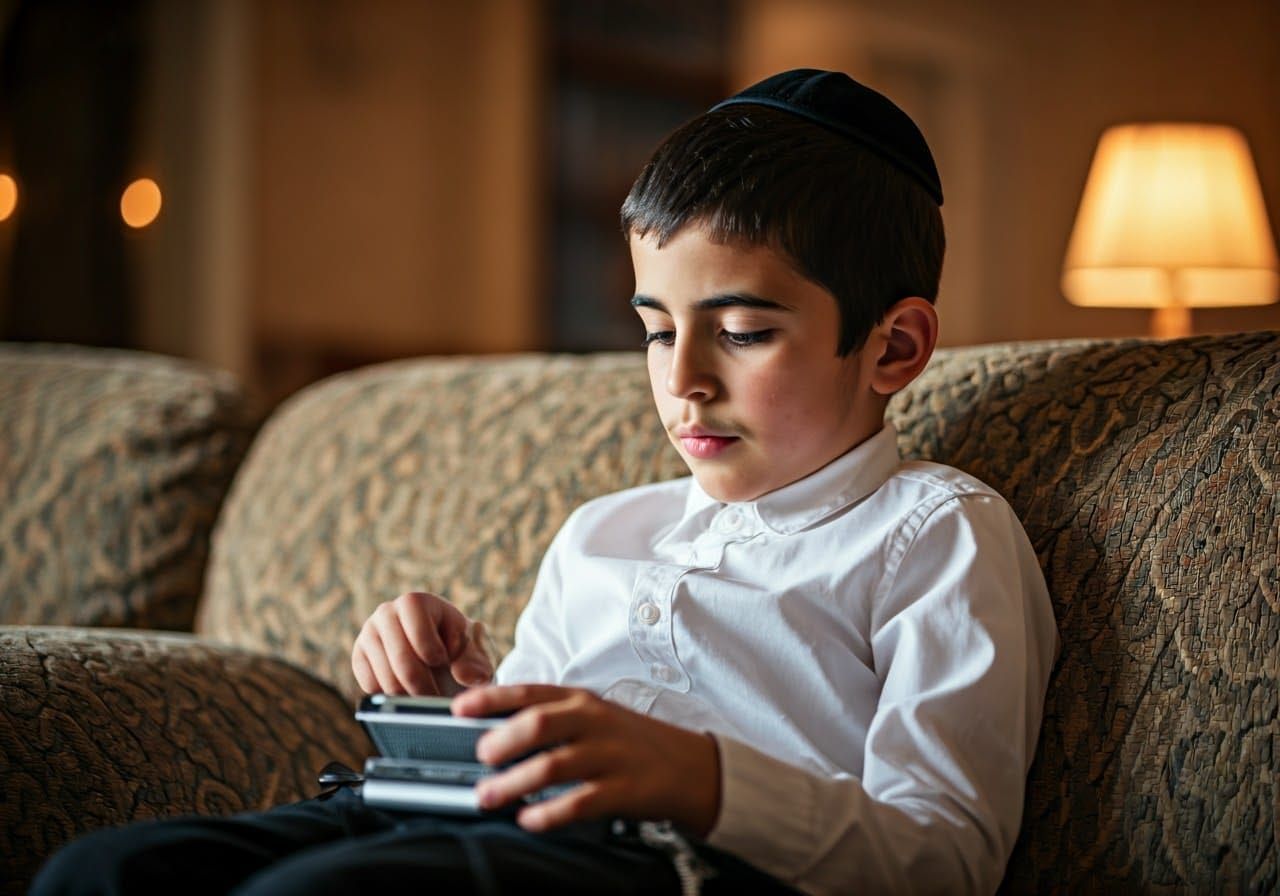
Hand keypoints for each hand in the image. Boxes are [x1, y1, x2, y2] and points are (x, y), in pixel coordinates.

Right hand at [351, 592, 492, 695]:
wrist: (443, 658)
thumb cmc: (461, 651)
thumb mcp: (476, 653)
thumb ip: (477, 663)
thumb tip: (466, 677)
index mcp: (416, 602)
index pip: (419, 633)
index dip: (434, 653)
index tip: (444, 662)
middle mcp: (386, 613)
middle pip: (401, 660)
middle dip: (423, 686)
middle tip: (437, 699)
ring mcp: (369, 635)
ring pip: (385, 679)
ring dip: (410, 696)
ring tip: (426, 698)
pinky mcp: (359, 657)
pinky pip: (371, 687)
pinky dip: (391, 698)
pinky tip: (407, 693)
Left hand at [452, 684, 720, 836]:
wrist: (691, 767)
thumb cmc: (631, 742)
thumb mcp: (594, 718)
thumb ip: (551, 719)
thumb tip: (494, 731)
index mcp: (582, 701)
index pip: (530, 692)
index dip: (492, 698)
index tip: (460, 708)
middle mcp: (594, 722)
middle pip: (539, 723)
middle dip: (501, 740)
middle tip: (479, 757)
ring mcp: (610, 755)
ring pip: (553, 764)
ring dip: (514, 782)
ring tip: (487, 797)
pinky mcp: (624, 789)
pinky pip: (580, 802)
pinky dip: (549, 812)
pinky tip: (529, 820)